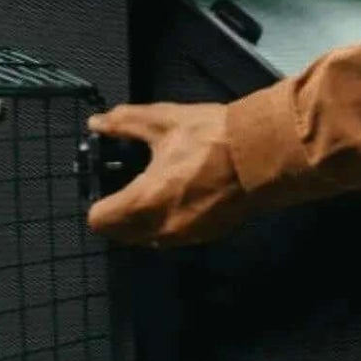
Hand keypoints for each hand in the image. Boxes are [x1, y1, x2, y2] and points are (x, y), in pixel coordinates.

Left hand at [87, 103, 243, 247]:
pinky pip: (172, 237)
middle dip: (116, 215)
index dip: (95, 203)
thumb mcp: (163, 122)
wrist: (264, 155)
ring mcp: (185, 236)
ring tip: (150, 191)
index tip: (101, 187)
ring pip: (146, 239)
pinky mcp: (206, 236)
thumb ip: (123, 123)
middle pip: (119, 235)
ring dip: (140, 222)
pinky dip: (166, 223)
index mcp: (145, 201)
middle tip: (123, 188)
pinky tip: (176, 197)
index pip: (99, 221)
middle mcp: (161, 228)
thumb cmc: (212, 137)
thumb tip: (96, 122)